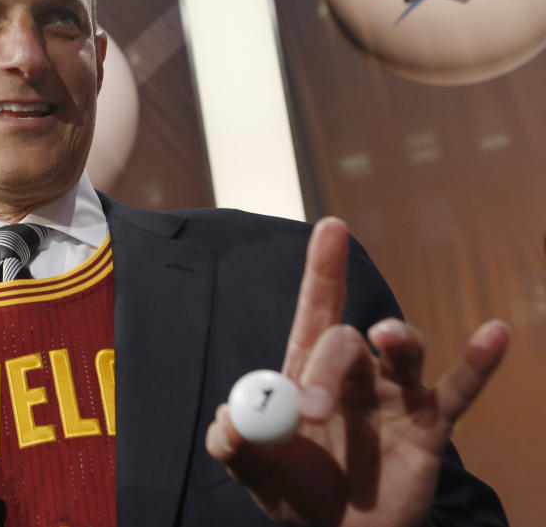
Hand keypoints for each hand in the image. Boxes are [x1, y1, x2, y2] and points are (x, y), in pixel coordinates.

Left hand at [205, 218, 508, 526]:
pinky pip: (459, 391)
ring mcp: (395, 396)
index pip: (316, 311)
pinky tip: (495, 333)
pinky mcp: (429, 426)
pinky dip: (478, 363)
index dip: (323, 269)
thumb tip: (227, 418)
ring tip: (389, 337)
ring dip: (398, 339)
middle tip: (313, 410)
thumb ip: (235, 446)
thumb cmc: (297, 495)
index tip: (330, 226)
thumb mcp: (256, 473)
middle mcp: (354, 374)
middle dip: (328, 367)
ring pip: (402, 352)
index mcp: (308, 373)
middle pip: (346, 341)